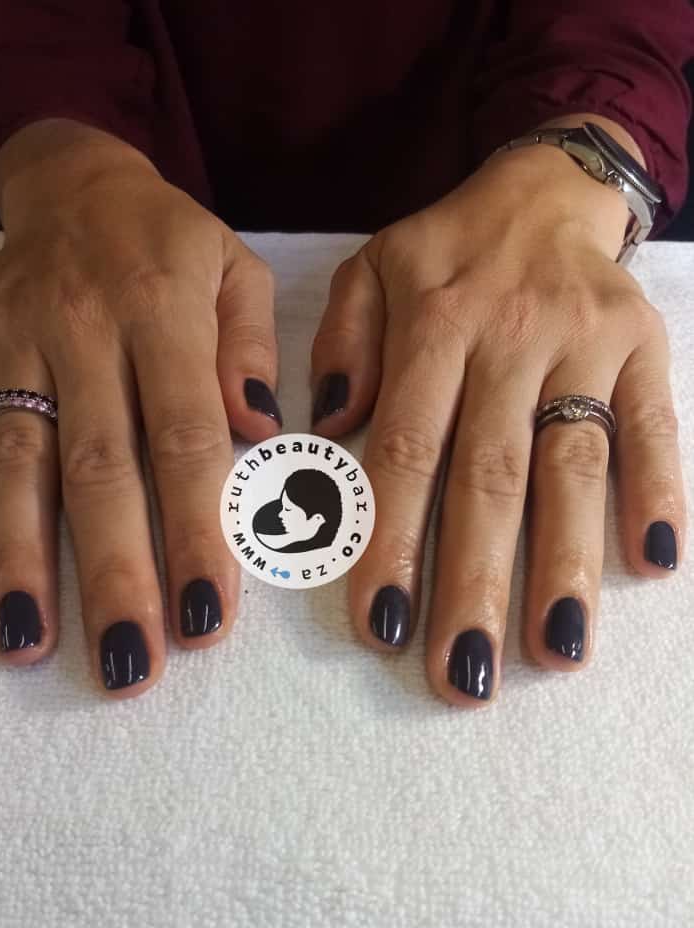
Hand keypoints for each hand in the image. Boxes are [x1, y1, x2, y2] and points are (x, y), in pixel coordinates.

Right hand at [0, 121, 281, 695]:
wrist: (74, 181)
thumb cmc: (170, 241)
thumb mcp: (235, 267)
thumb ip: (249, 347)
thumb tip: (262, 431)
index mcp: (162, 308)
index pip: (184, 437)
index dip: (195, 531)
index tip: (206, 618)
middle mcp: (82, 327)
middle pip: (98, 468)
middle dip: (113, 573)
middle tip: (128, 664)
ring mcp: (12, 340)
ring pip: (17, 461)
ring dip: (20, 557)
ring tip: (26, 644)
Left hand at [310, 132, 684, 705]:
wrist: (546, 188)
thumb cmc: (445, 251)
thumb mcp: (369, 269)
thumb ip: (343, 345)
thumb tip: (331, 429)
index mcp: (433, 324)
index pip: (406, 448)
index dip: (392, 540)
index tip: (380, 625)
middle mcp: (510, 337)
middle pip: (490, 476)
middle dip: (475, 582)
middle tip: (462, 675)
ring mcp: (585, 343)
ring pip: (572, 465)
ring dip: (565, 562)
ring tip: (555, 652)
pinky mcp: (645, 347)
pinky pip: (655, 425)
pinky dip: (658, 490)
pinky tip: (654, 562)